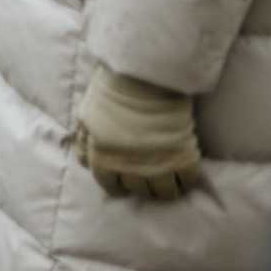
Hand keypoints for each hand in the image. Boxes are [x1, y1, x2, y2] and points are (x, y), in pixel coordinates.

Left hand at [74, 66, 201, 199]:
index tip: (124, 182)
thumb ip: (84, 141)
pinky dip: (186, 178)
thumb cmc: (112, 91)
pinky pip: (186, 179)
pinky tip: (184, 170)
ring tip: (168, 179)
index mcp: (102, 156)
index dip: (117, 185)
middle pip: (138, 190)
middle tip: (148, 177)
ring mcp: (156, 164)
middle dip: (141, 186)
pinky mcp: (182, 157)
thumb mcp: (86, 115)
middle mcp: (128, 166)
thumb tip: (85, 163)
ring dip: (165, 188)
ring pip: (163, 192)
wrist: (145, 77)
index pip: (109, 185)